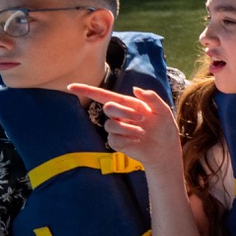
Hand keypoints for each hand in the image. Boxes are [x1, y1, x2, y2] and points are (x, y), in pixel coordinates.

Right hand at [67, 83, 181, 173]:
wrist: (165, 149)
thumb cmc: (164, 128)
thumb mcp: (163, 110)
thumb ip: (152, 98)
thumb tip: (136, 89)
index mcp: (127, 104)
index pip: (103, 95)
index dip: (86, 90)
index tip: (70, 86)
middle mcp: (119, 115)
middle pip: (109, 108)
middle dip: (125, 112)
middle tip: (143, 118)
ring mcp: (116, 129)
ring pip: (110, 124)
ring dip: (128, 128)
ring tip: (142, 133)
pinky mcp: (116, 143)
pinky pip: (113, 139)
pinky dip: (127, 139)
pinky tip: (137, 140)